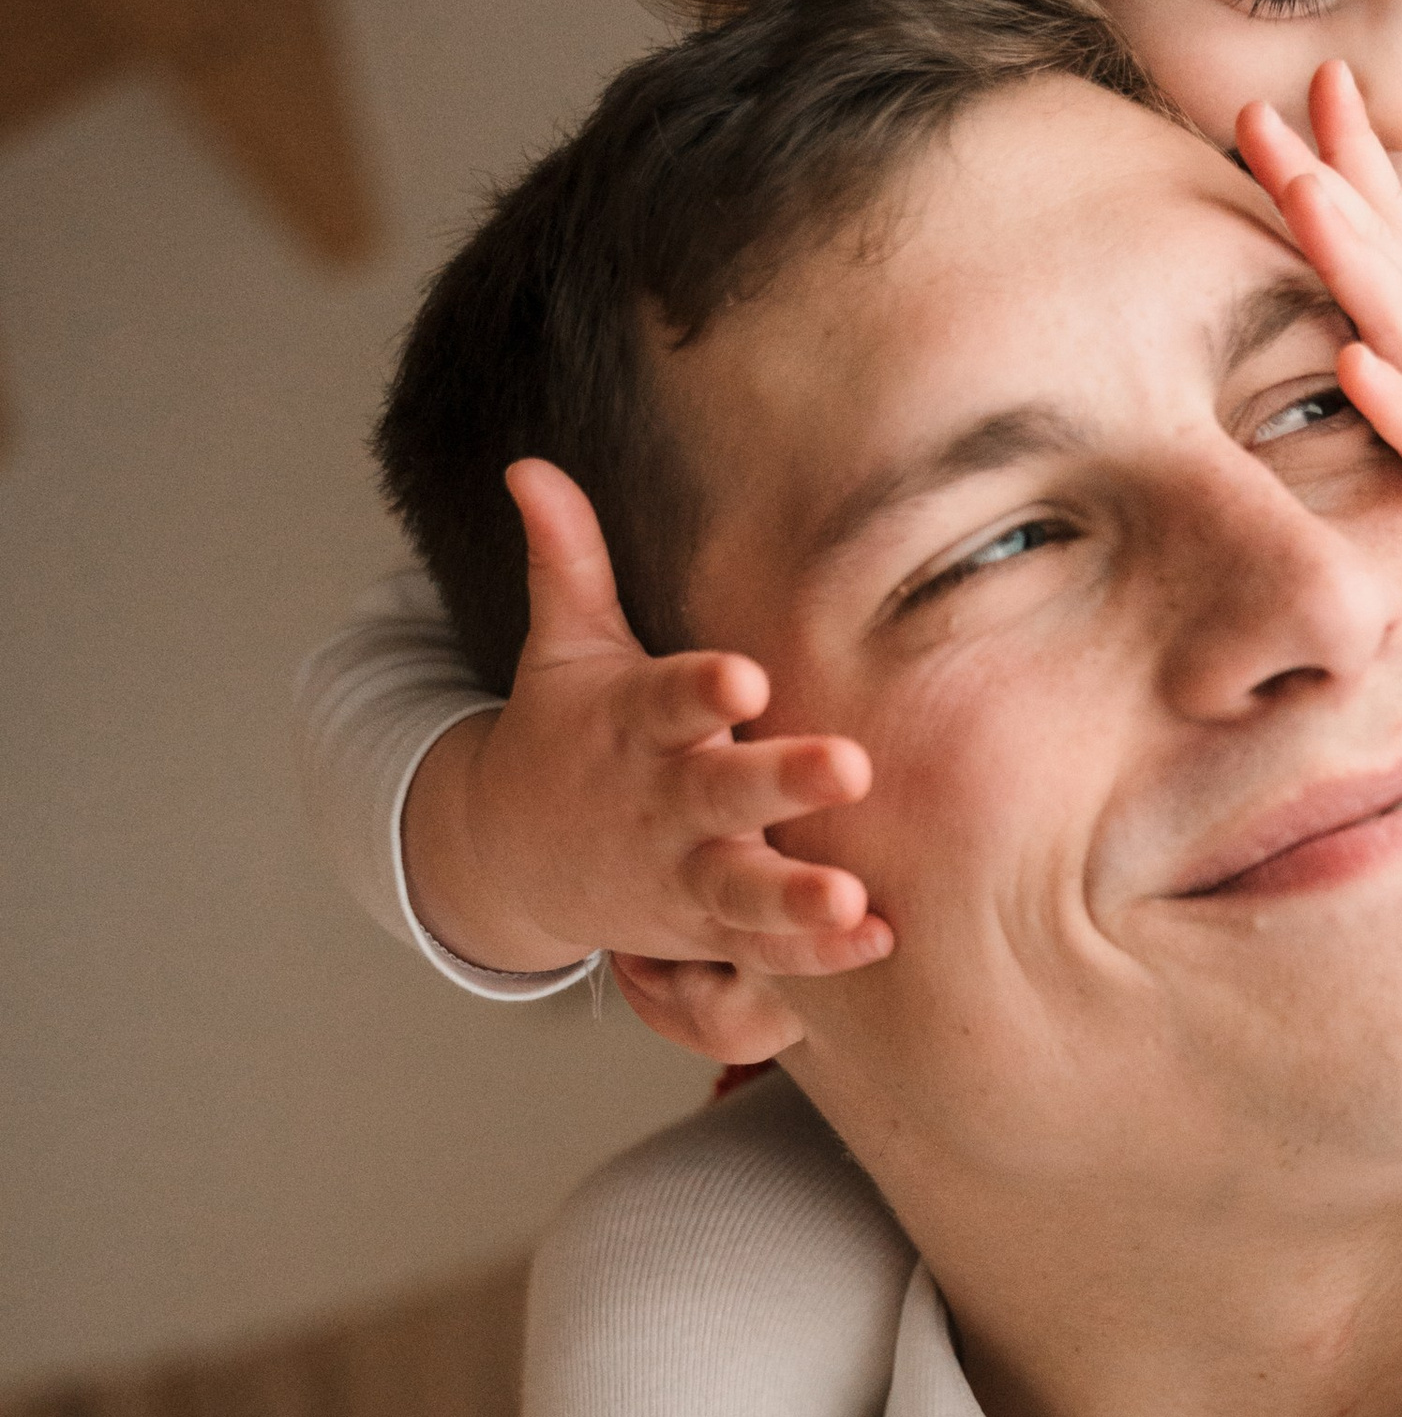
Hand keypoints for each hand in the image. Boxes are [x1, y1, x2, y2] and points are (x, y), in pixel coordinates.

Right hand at [398, 465, 893, 981]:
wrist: (511, 853)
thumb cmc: (566, 731)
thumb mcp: (561, 647)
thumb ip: (567, 560)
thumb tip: (528, 462)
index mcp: (634, 723)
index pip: (670, 700)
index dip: (704, 689)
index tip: (747, 675)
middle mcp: (660, 800)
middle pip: (721, 793)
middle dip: (779, 783)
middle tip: (847, 766)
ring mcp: (681, 871)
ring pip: (741, 888)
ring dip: (795, 897)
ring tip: (850, 896)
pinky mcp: (703, 926)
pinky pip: (762, 947)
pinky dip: (814, 954)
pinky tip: (877, 938)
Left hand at [1236, 63, 1401, 672]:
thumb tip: (1346, 270)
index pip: (1391, 217)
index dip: (1346, 148)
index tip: (1311, 73)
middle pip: (1378, 246)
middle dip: (1318, 175)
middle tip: (1256, 110)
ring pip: (1400, 317)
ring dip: (1350, 252)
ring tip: (1302, 191)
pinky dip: (1393, 398)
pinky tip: (1353, 366)